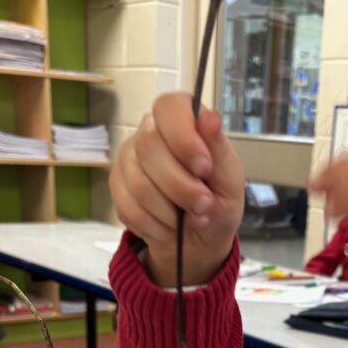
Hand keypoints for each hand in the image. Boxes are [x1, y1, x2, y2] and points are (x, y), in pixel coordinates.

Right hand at [109, 93, 244, 286]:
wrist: (199, 240)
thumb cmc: (217, 203)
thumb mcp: (230, 180)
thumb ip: (219, 150)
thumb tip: (209, 118)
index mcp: (181, 121)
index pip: (169, 108)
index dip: (183, 137)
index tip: (204, 167)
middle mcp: (149, 133)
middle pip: (149, 148)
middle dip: (181, 186)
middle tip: (204, 205)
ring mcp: (128, 160)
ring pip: (139, 183)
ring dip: (170, 212)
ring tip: (191, 219)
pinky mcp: (117, 188)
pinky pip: (130, 208)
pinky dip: (156, 226)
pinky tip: (170, 227)